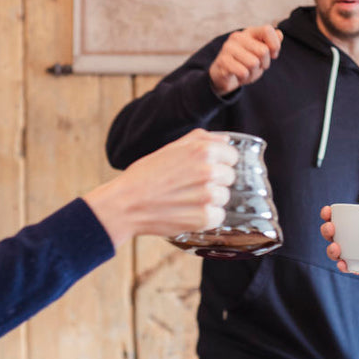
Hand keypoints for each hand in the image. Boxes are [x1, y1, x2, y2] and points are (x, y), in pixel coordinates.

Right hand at [85, 129, 237, 248]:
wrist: (126, 204)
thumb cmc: (145, 175)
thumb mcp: (170, 148)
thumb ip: (200, 140)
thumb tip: (225, 140)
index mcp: (203, 150)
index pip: (232, 156)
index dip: (219, 162)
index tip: (203, 169)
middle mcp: (209, 171)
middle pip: (229, 177)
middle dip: (214, 181)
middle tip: (190, 186)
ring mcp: (208, 196)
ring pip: (224, 197)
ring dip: (210, 200)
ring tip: (186, 199)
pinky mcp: (204, 218)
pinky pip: (218, 216)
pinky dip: (206, 217)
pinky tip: (187, 212)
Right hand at [209, 25, 281, 95]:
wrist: (224, 76)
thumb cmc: (246, 63)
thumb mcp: (261, 54)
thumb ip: (272, 44)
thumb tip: (280, 34)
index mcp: (249, 32)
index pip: (267, 30)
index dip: (275, 45)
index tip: (272, 55)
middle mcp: (237, 37)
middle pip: (263, 51)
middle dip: (264, 64)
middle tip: (256, 67)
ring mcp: (228, 48)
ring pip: (253, 64)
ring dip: (253, 73)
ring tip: (246, 72)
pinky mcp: (223, 61)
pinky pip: (243, 72)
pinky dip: (244, 78)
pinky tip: (238, 76)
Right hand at [319, 205, 358, 291]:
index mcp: (356, 226)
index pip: (337, 218)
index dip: (328, 214)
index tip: (327, 211)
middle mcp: (349, 240)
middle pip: (330, 234)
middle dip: (326, 230)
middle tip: (331, 227)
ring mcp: (351, 254)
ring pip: (334, 252)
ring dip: (331, 250)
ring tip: (336, 248)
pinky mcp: (356, 268)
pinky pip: (347, 268)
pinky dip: (344, 267)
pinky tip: (343, 265)